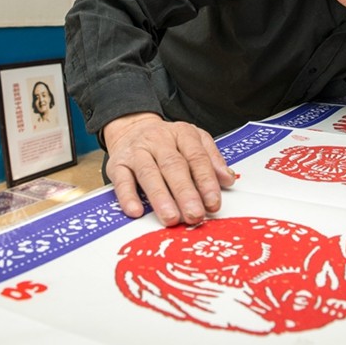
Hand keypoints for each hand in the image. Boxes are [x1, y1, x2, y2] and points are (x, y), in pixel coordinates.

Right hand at [102, 112, 236, 225]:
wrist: (131, 127)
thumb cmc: (167, 142)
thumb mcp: (193, 141)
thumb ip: (211, 159)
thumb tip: (228, 179)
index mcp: (182, 133)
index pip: (196, 157)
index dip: (206, 181)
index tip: (213, 203)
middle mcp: (158, 140)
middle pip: (173, 166)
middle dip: (185, 192)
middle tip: (194, 214)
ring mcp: (136, 151)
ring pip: (148, 174)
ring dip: (160, 197)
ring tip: (171, 218)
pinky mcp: (117, 164)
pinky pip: (121, 180)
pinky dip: (128, 196)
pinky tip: (136, 211)